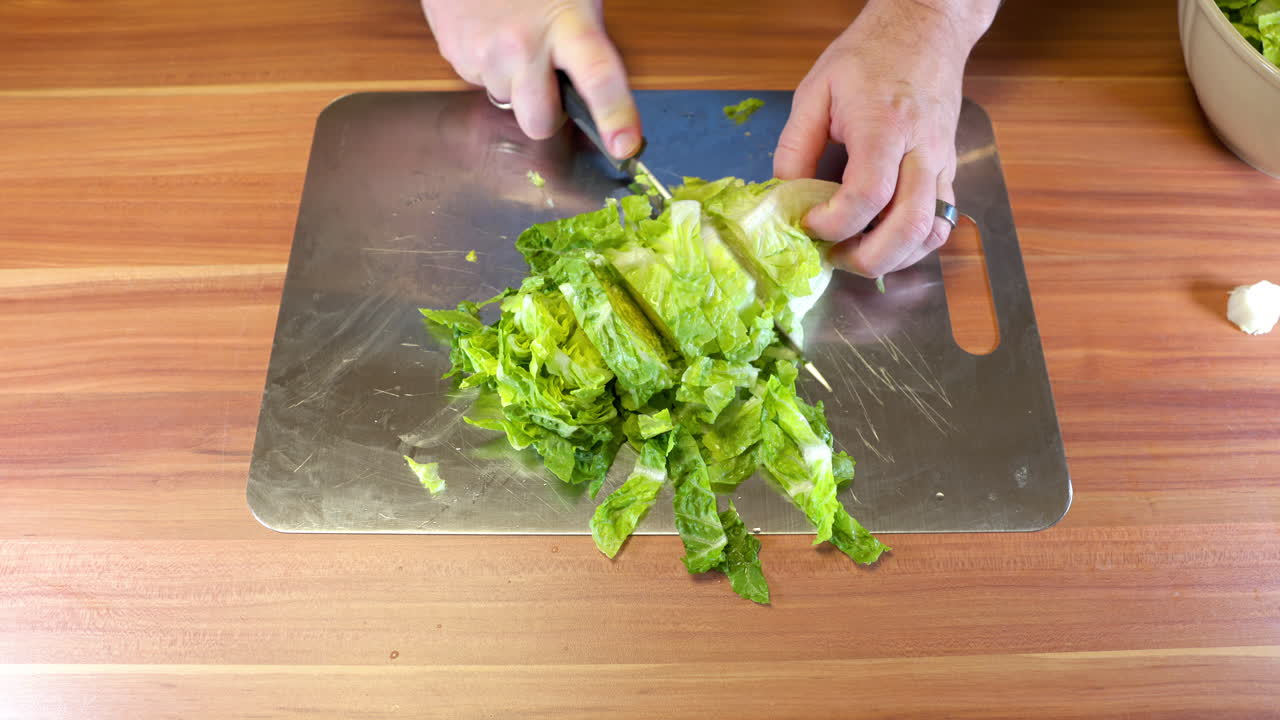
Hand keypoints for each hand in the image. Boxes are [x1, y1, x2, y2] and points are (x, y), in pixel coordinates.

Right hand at [421, 0, 641, 157]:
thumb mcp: (575, 0)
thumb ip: (585, 44)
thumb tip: (597, 92)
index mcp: (568, 24)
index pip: (599, 78)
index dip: (615, 116)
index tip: (625, 145)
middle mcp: (525, 45)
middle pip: (538, 122)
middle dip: (544, 114)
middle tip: (547, 82)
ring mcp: (486, 53)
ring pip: (506, 102)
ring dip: (513, 82)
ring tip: (512, 39)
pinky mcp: (456, 56)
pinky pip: (479, 83)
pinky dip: (488, 67)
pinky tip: (490, 34)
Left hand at [774, 0, 998, 277]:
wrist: (925, 30)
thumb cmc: (869, 55)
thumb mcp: (815, 90)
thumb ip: (795, 146)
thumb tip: (783, 196)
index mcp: (885, 126)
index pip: (867, 195)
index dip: (834, 222)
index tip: (807, 222)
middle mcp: (921, 150)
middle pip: (908, 226)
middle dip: (866, 257)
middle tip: (831, 255)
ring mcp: (941, 164)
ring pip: (930, 232)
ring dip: (892, 258)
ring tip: (854, 253)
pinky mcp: (949, 171)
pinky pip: (940, 222)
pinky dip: (913, 245)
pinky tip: (883, 241)